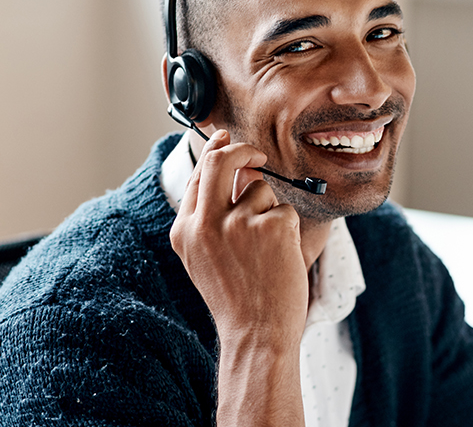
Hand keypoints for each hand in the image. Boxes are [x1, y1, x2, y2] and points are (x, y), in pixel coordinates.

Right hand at [169, 129, 308, 351]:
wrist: (257, 333)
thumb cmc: (237, 297)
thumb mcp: (206, 257)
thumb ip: (211, 214)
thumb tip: (235, 166)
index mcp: (184, 231)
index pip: (197, 176)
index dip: (214, 152)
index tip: (226, 140)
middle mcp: (206, 223)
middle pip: (220, 161)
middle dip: (241, 149)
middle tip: (258, 154)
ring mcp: (238, 224)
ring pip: (260, 190)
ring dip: (270, 211)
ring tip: (267, 251)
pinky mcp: (271, 227)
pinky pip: (284, 210)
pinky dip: (288, 230)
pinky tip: (280, 258)